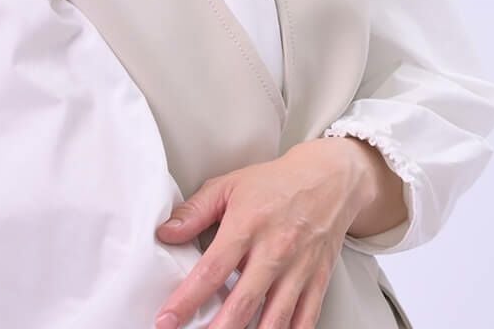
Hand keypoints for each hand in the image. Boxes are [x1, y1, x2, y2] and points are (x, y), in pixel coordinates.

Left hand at [152, 137, 371, 328]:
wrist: (328, 179)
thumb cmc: (275, 183)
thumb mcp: (229, 186)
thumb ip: (195, 211)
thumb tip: (165, 233)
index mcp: (247, 226)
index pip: (212, 270)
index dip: (186, 300)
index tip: (166, 320)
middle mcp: (274, 252)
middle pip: (242, 304)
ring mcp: (298, 270)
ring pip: (273, 320)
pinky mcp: (317, 282)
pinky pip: (304, 321)